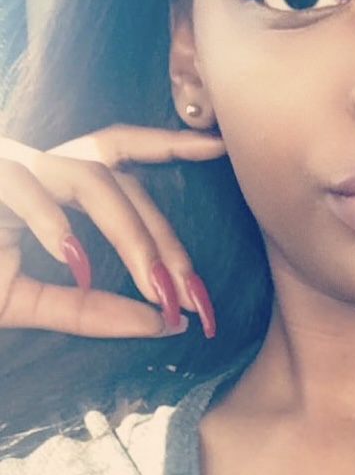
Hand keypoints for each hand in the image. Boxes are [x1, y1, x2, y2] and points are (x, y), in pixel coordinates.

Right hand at [0, 124, 225, 337]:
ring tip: (154, 287)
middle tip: (193, 293)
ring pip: (90, 179)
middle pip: (122, 184)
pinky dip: (51, 221)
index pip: (120, 156)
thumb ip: (89, 310)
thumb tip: (160, 324)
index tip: (216, 150)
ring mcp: (9, 167)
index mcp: (50, 183)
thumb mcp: (29, 304)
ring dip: (130, 235)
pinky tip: (73, 259)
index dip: (169, 150)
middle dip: (163, 240)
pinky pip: (23, 186)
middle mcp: (36, 167)